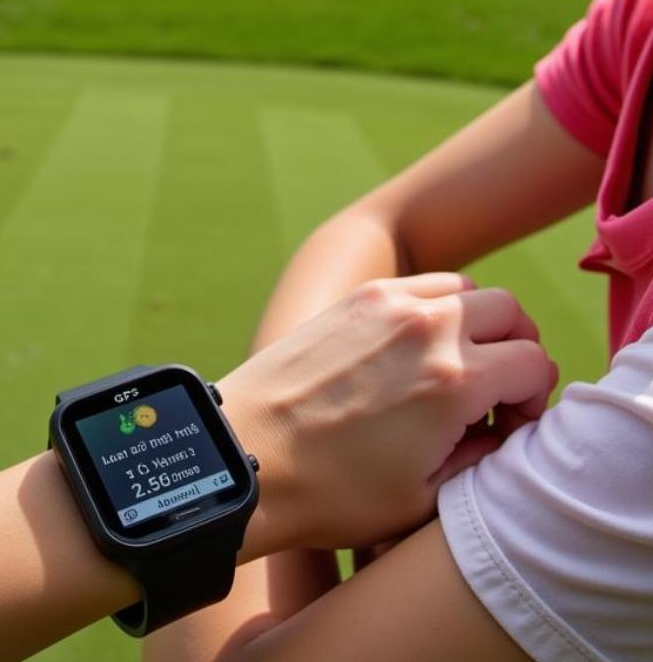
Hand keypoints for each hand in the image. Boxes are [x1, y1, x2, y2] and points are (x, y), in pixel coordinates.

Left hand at [216, 273, 556, 558]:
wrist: (246, 455)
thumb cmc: (331, 491)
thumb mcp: (425, 499)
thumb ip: (480, 459)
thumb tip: (500, 429)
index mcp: (453, 379)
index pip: (536, 362)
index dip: (534, 400)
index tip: (509, 427)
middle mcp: (425, 327)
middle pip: (509, 311)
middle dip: (516, 350)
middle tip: (496, 392)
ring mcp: (385, 303)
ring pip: (465, 288)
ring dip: (476, 322)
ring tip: (457, 368)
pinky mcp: (352, 299)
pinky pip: (418, 285)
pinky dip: (433, 307)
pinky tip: (414, 351)